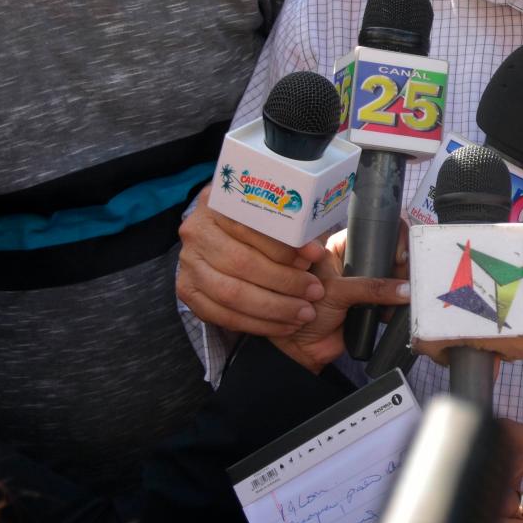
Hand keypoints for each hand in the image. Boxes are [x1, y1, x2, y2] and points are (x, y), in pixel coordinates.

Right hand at [177, 192, 408, 368]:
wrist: (240, 264)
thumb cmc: (271, 240)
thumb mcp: (286, 222)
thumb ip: (300, 220)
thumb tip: (335, 231)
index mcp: (222, 199)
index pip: (250, 223)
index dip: (285, 243)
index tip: (316, 255)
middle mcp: (197, 227)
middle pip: (242, 262)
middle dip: (284, 281)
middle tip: (315, 291)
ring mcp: (188, 261)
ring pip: (232, 292)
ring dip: (274, 306)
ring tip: (304, 311)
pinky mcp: (187, 291)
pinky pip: (222, 313)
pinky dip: (258, 322)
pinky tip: (284, 323)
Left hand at [269, 227, 415, 371]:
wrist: (305, 348)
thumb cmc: (308, 312)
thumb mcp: (337, 292)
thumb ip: (369, 288)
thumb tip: (405, 289)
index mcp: (339, 248)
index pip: (370, 231)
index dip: (389, 238)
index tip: (399, 254)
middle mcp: (354, 261)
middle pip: (386, 253)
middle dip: (398, 264)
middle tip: (406, 275)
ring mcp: (364, 282)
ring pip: (392, 275)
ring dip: (401, 284)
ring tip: (404, 293)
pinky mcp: (372, 302)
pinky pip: (392, 297)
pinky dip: (399, 302)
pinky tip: (398, 307)